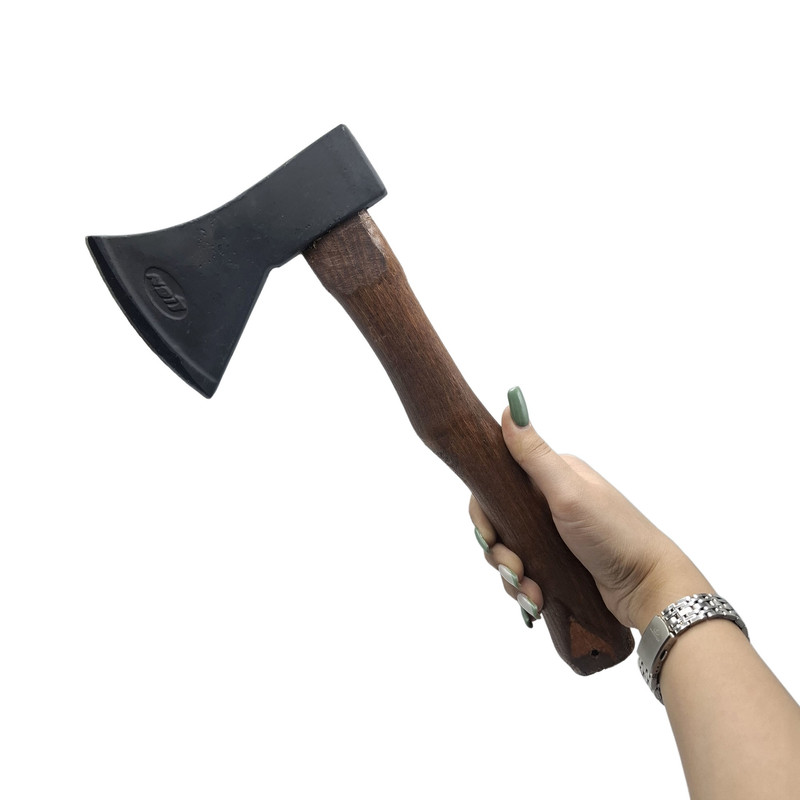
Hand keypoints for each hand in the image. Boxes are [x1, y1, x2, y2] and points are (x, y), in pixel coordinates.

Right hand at [470, 388, 712, 631]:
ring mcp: (554, 534)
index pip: (496, 484)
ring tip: (531, 593)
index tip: (488, 535)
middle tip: (514, 570)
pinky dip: (526, 589)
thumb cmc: (614, 534)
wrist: (649, 589)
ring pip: (509, 552)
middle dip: (499, 551)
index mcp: (552, 476)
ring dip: (512, 576)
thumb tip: (512, 404)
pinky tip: (537, 601)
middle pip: (499, 523)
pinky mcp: (558, 563)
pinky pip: (526, 574)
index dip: (484, 512)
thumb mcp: (569, 492)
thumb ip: (534, 454)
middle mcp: (550, 501)